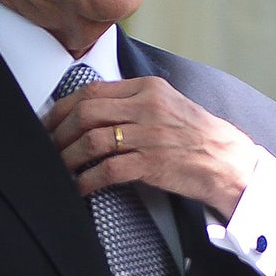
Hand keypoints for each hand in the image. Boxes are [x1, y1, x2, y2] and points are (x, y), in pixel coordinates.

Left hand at [45, 77, 258, 217]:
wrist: (228, 161)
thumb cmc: (195, 135)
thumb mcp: (166, 104)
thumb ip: (132, 101)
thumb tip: (90, 108)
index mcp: (147, 88)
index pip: (92, 90)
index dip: (63, 107)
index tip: (49, 121)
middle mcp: (147, 107)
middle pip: (86, 113)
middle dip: (59, 132)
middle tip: (47, 146)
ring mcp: (150, 135)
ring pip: (92, 141)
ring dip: (68, 157)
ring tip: (58, 168)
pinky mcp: (152, 164)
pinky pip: (108, 170)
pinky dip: (87, 180)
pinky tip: (78, 187)